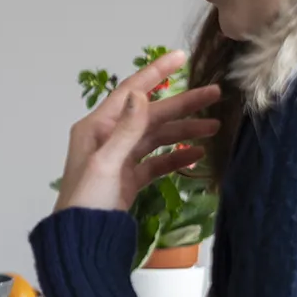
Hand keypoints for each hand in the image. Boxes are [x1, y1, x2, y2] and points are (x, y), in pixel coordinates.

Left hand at [53, 49, 221, 212]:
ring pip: (156, 137)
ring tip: (215, 126)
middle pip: (150, 114)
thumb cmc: (87, 199)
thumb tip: (141, 93)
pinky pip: (156, 162)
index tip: (180, 57)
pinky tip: (199, 154)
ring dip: (184, 130)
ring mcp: (120, 159)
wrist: (81, 239)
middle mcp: (108, 138)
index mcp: (96, 128)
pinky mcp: (129, 179)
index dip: (155, 73)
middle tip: (216, 93)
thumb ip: (126, 130)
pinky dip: (176, 157)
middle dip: (182, 104)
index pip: (130, 92)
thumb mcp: (106, 163)